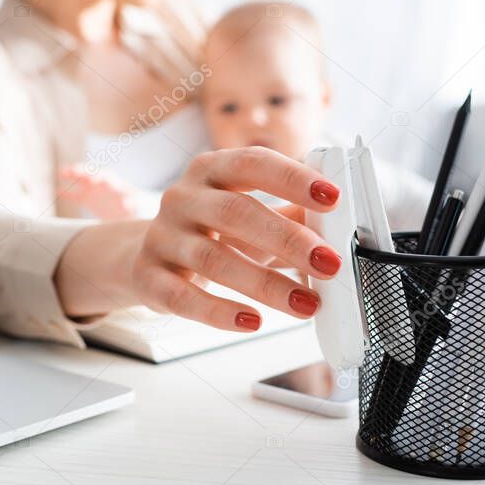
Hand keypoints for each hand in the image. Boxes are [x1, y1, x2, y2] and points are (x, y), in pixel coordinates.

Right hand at [54, 147, 341, 331]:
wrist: (147, 254)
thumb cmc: (210, 230)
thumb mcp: (250, 213)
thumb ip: (290, 214)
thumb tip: (336, 227)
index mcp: (211, 170)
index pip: (252, 163)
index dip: (292, 178)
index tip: (332, 198)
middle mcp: (182, 197)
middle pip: (235, 212)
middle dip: (287, 239)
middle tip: (328, 263)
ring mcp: (161, 237)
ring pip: (212, 258)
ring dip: (265, 284)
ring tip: (306, 304)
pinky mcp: (147, 277)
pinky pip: (183, 297)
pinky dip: (219, 311)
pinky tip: (252, 321)